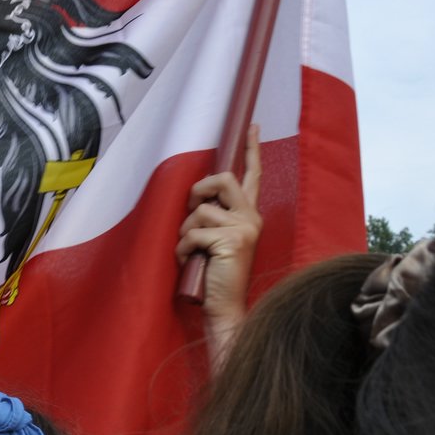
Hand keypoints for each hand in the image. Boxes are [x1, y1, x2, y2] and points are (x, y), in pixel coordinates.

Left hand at [176, 123, 262, 361]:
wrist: (224, 308)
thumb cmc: (214, 275)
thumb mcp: (215, 239)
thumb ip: (213, 217)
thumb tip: (195, 199)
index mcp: (250, 215)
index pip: (251, 175)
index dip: (251, 150)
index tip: (252, 126)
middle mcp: (252, 217)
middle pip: (223, 179)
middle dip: (199, 189)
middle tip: (191, 209)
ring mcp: (245, 228)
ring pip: (200, 210)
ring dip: (185, 232)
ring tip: (191, 252)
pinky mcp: (232, 241)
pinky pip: (192, 233)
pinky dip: (182, 249)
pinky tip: (190, 263)